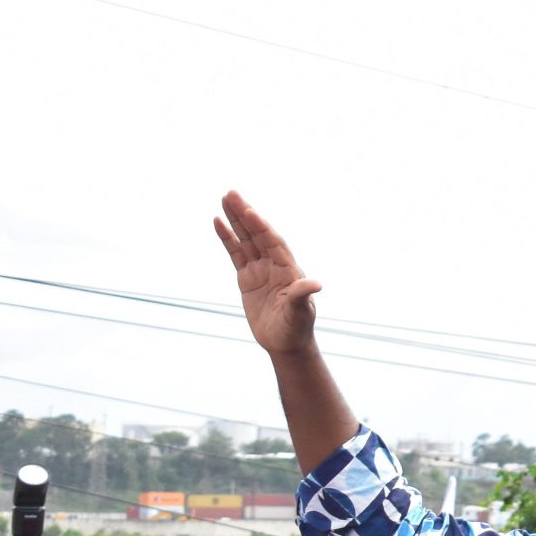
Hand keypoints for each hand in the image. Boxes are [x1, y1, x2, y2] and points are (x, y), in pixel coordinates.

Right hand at [214, 190, 324, 356]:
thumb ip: (302, 296)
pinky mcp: (247, 277)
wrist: (285, 343)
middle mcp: (275, 265)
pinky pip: (235, 253)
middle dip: (245, 214)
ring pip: (246, 240)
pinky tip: (218, 222)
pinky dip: (227, 238)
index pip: (273, 243)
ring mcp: (260, 269)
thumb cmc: (296, 328)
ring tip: (224, 199)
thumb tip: (316, 284)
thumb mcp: (299, 313)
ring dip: (235, 220)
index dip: (261, 227)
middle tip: (231, 193)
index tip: (250, 211)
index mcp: (289, 270)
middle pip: (258, 235)